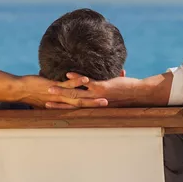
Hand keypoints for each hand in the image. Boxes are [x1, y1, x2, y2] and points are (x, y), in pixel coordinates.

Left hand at [0, 66, 108, 107]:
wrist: (19, 90)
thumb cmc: (34, 93)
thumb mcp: (49, 96)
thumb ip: (58, 96)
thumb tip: (64, 93)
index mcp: (64, 104)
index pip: (82, 107)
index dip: (94, 108)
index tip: (107, 109)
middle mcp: (64, 101)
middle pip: (84, 105)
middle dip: (98, 106)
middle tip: (112, 107)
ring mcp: (60, 94)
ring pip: (79, 97)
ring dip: (91, 99)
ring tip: (104, 98)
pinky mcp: (54, 86)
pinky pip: (68, 85)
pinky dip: (78, 82)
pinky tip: (87, 79)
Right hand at [46, 71, 171, 107]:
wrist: (139, 94)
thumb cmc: (127, 93)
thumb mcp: (113, 93)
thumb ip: (106, 88)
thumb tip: (103, 80)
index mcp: (94, 104)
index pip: (75, 107)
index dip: (63, 108)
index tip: (51, 108)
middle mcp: (94, 101)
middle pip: (71, 103)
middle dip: (57, 103)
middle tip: (43, 102)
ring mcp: (97, 95)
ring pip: (75, 94)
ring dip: (61, 91)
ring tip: (48, 89)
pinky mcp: (102, 87)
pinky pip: (86, 82)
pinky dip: (76, 78)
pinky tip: (66, 73)